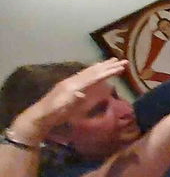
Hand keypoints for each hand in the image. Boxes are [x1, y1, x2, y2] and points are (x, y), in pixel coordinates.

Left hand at [8, 58, 126, 142]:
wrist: (40, 116)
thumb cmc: (53, 115)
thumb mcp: (62, 109)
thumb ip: (71, 101)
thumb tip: (81, 93)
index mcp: (72, 86)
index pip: (93, 77)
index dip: (107, 72)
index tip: (120, 68)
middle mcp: (72, 81)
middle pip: (92, 71)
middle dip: (108, 66)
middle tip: (122, 61)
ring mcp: (71, 82)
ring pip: (89, 71)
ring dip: (102, 65)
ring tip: (113, 60)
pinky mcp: (70, 86)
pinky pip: (85, 75)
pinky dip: (94, 70)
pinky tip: (97, 68)